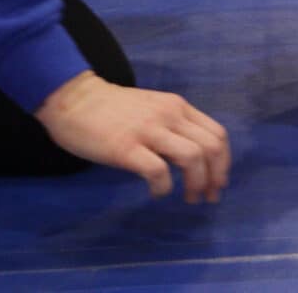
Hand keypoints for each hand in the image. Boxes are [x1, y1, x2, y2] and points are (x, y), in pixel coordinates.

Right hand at [34, 71, 229, 202]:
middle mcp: (169, 115)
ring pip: (192, 157)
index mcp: (178, 107)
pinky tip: (157, 193)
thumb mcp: (153, 108)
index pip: (217, 134)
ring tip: (189, 198)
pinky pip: (158, 171)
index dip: (224, 162)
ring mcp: (148, 130)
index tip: (218, 182)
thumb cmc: (112, 109)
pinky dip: (164, 187)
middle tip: (208, 197)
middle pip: (211, 148)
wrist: (73, 99)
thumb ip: (174, 126)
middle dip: (215, 177)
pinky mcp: (125, 147)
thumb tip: (195, 160)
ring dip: (196, 183)